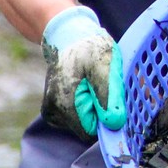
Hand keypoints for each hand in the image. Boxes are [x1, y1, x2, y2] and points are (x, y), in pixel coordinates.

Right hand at [40, 5, 124, 137]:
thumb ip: (109, 95)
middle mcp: (53, 111)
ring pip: (83, 123)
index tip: (107, 93)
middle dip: (99, 110)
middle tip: (100, 83)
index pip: (91, 132)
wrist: (67, 35)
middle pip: (87, 128)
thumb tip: (115, 122)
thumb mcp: (104, 64)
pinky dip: (85, 105)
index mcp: (64, 102)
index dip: (104, 115)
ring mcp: (52, 112)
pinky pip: (78, 118)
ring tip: (91, 81)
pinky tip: (84, 85)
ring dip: (93, 106)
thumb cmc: (88, 47)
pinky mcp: (54, 110)